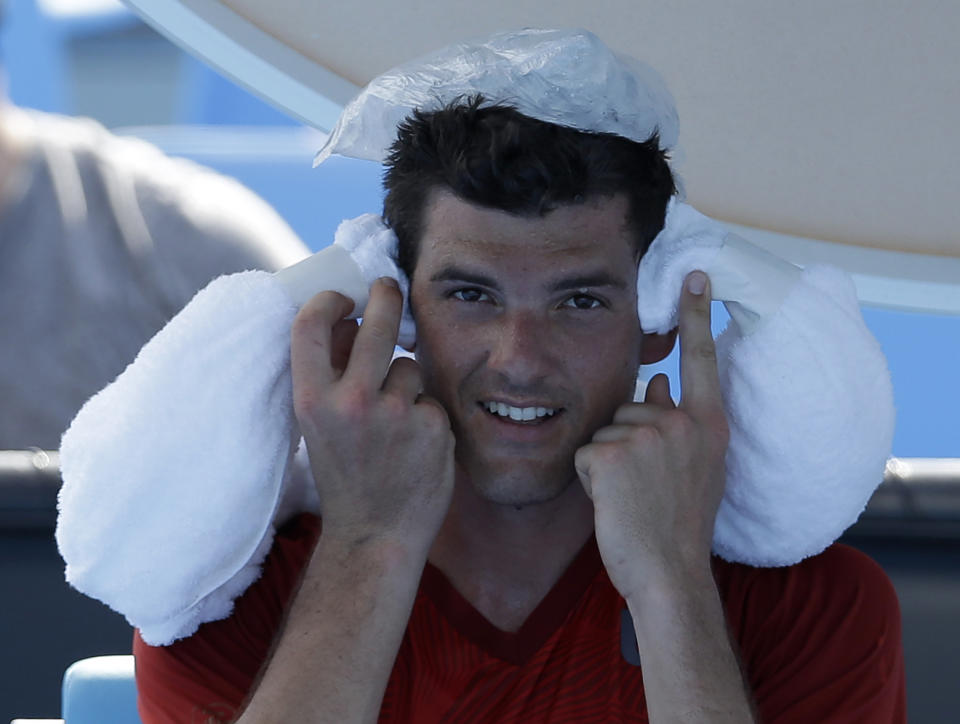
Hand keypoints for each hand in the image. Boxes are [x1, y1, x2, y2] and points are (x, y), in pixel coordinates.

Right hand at [290, 278, 454, 556]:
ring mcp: (397, 412)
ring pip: (409, 365)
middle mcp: (353, 401)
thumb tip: (349, 316)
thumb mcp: (318, 425)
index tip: (343, 297)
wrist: (375, 536)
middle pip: (378, 322)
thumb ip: (330, 374)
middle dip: (384, 295)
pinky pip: (430, 398)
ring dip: (404, 384)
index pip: (310, 324)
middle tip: (388, 287)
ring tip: (392, 426)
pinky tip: (413, 446)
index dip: (328, 300)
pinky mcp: (433, 424)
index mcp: (312, 400)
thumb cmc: (345, 475)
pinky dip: (424, 414)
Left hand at [574, 271, 729, 598]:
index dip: (697, 316)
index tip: (695, 274)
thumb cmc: (679, 524)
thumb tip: (657, 382)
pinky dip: (587, 477)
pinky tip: (610, 500)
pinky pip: (583, 452)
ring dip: (607, 461)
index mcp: (708, 425)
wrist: (669, 572)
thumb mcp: (696, 468)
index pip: (701, 360)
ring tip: (630, 495)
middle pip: (630, 405)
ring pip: (604, 430)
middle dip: (625, 440)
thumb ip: (679, 423)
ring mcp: (646, 437)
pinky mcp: (610, 455)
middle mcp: (681, 424)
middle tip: (644, 486)